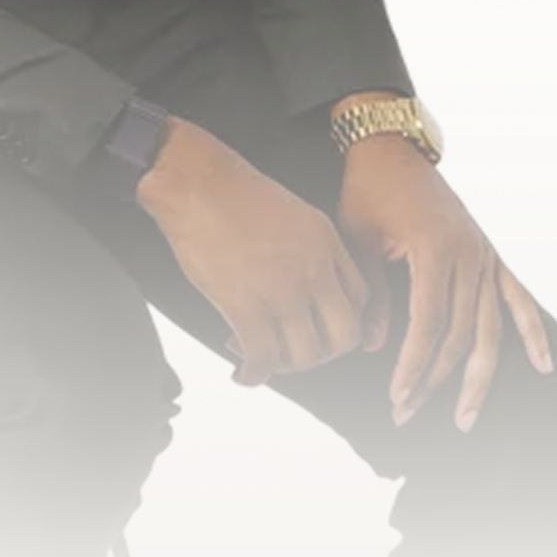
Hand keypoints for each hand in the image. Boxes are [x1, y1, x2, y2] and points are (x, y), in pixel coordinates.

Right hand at [137, 117, 370, 385]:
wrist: (196, 181)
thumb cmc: (234, 191)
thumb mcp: (293, 211)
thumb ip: (310, 247)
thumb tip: (304, 286)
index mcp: (326, 243)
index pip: (359, 300)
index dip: (339, 322)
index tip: (319, 329)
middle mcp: (314, 270)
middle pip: (343, 337)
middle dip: (321, 353)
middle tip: (296, 352)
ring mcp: (282, 291)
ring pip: (305, 355)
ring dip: (284, 366)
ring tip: (262, 358)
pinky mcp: (246, 306)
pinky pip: (262, 359)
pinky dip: (253, 374)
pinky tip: (242, 372)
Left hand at [336, 134, 554, 429]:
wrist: (391, 149)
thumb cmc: (366, 190)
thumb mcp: (356, 239)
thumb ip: (372, 294)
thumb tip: (375, 346)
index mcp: (434, 250)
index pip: (429, 324)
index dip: (413, 364)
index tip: (396, 396)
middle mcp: (468, 255)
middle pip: (459, 334)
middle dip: (433, 379)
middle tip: (406, 411)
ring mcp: (484, 255)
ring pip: (488, 328)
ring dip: (476, 376)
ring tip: (464, 415)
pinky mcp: (490, 253)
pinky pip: (517, 297)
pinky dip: (532, 331)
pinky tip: (543, 364)